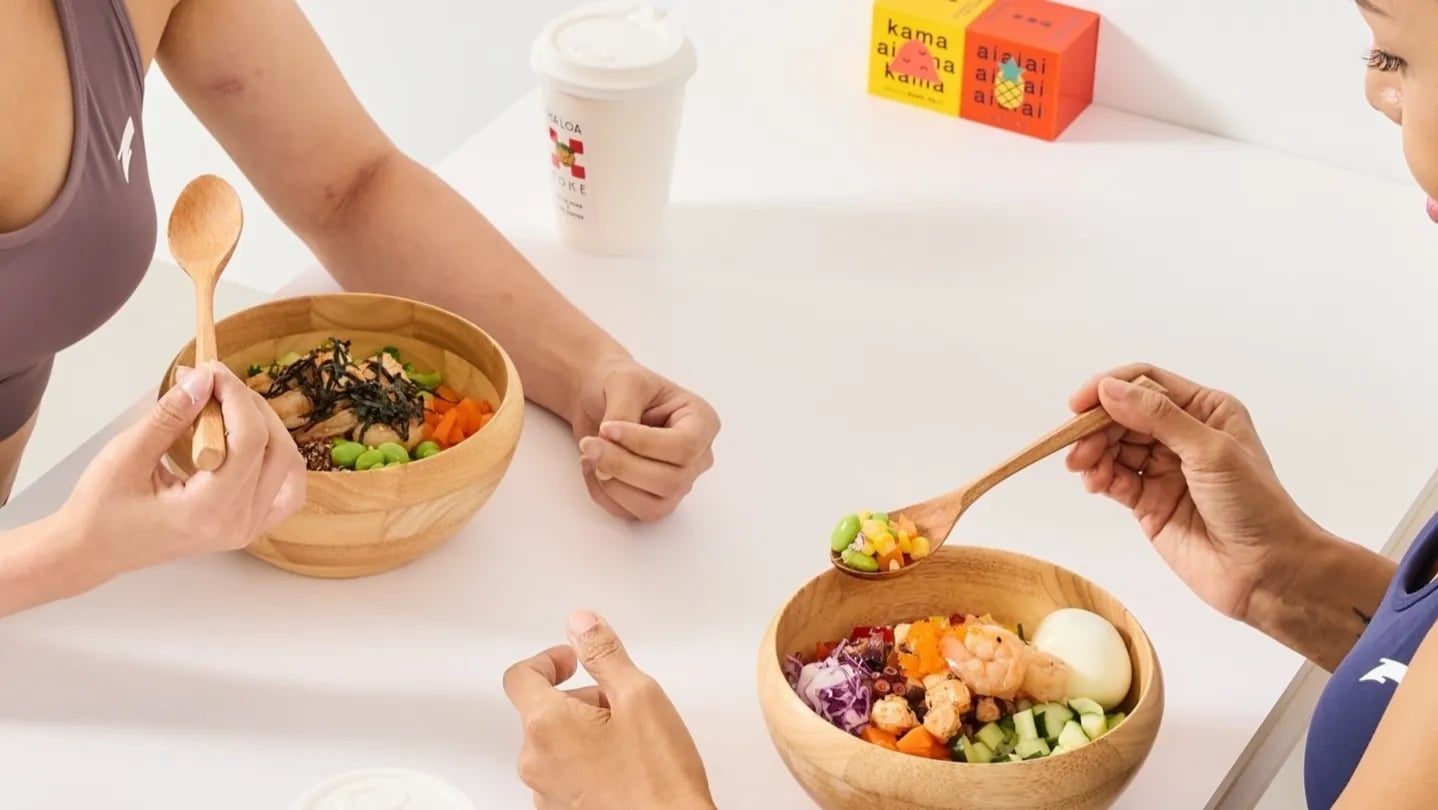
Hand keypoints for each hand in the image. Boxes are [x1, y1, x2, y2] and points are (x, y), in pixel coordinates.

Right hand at [59, 362, 306, 582]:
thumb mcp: (126, 455)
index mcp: (209, 510)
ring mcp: (247, 528)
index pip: (251, 441)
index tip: (214, 371)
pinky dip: (279, 460)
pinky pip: (286, 491)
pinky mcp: (247, 526)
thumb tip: (203, 379)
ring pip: (288, 467)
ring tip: (232, 407)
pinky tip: (256, 440)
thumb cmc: (101, 510)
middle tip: (217, 383)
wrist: (94, 549)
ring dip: (268, 429)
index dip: (238, 397)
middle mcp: (238, 523)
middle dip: (250, 407)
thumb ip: (170, 416)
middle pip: (275, 449)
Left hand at [503, 611, 714, 809]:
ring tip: (630, 740)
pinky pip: (564, 774)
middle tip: (623, 703)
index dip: (548, 659)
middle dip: (580, 697)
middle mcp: (536, 762)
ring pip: (555, 743)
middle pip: (542, 710)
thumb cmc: (658, 782)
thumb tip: (581, 624)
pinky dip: (587, 761)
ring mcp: (546, 794)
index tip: (573, 658)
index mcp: (547, 725)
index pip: (520, 675)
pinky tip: (625, 767)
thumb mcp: (640, 696)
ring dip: (584, 730)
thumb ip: (604, 653)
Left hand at [571, 358, 718, 521]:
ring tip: (589, 454)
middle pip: (671, 481)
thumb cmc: (620, 384)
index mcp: (702, 422)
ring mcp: (678, 483)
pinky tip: (591, 467)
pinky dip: (604, 495)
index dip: (644, 444)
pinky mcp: (654, 500)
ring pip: (654, 506)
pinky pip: (632, 513)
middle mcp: (697, 457)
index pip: (685, 447)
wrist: (600, 397)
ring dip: (613, 485)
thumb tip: (610, 459)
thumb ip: (622, 415)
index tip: (607, 428)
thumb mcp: (624, 383)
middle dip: (623, 466)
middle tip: (588, 444)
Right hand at [1064, 363, 1318, 620]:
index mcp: (1205, 411)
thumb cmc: (1256, 507)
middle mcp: (1183, 435)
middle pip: (1124, 416)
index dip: (1110, 388)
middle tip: (1078, 447)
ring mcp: (1164, 469)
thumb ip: (1159, 417)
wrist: (1266, 572)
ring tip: (1083, 469)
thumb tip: (1110, 389)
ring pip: (1114, 447)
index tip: (1080, 404)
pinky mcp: (1149, 501)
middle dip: (1096, 427)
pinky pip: (1114, 479)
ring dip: (1093, 453)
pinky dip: (1099, 477)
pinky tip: (1094, 483)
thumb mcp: (1210, 451)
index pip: (1147, 384)